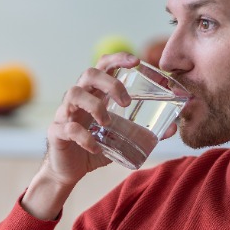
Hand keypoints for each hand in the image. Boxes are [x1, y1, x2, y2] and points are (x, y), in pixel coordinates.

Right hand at [20, 53, 140, 219]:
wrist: (69, 171)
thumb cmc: (95, 147)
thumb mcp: (121, 137)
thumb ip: (143, 131)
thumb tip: (172, 128)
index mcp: (94, 94)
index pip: (103, 66)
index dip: (117, 58)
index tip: (136, 61)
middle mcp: (78, 99)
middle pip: (88, 74)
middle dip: (109, 83)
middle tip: (126, 102)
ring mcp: (64, 113)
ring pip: (73, 94)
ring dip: (94, 105)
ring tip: (107, 122)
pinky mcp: (56, 132)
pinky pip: (67, 127)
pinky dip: (85, 137)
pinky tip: (96, 147)